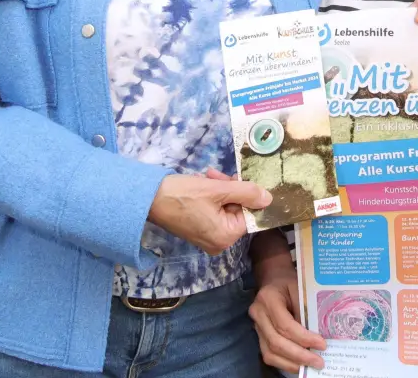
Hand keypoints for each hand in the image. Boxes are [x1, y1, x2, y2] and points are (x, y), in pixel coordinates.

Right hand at [147, 173, 270, 255]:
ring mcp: (207, 238)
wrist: (148, 198)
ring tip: (209, 176)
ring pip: (226, 209)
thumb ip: (246, 192)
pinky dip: (212, 197)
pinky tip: (205, 182)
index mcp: (225, 237)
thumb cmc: (183, 194)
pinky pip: (214, 212)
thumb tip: (269, 199)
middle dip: (231, 190)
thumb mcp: (217, 189)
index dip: (247, 194)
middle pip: (237, 211)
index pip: (249, 214)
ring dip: (221, 190)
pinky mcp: (198, 230)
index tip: (239, 178)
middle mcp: (218, 243)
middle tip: (219, 175)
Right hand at [251, 263, 326, 371]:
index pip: (285, 325)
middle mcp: (258, 314)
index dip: (303, 338)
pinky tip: (300, 365)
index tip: (322, 344)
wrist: (273, 279)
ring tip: (310, 366)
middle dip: (299, 355)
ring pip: (270, 353)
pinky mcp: (259, 336)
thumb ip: (306, 309)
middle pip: (276, 342)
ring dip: (292, 363)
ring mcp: (256, 327)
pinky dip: (285, 363)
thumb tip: (318, 335)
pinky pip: (269, 355)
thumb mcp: (300, 288)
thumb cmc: (289, 283)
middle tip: (319, 362)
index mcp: (268, 298)